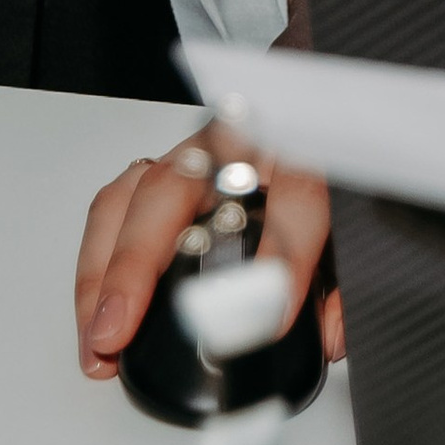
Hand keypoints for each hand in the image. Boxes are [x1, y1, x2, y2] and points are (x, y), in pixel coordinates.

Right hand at [74, 142, 340, 378]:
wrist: (311, 105)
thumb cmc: (324, 168)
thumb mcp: (349, 222)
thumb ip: (344, 278)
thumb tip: (330, 334)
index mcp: (297, 148)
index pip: (294, 196)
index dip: (283, 259)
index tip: (271, 318)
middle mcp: (233, 143)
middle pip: (173, 187)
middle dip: (139, 263)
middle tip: (123, 330)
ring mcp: (191, 153)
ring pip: (130, 194)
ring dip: (103, 273)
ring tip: (99, 339)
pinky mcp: (163, 171)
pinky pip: (116, 205)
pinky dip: (97, 264)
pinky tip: (95, 315)